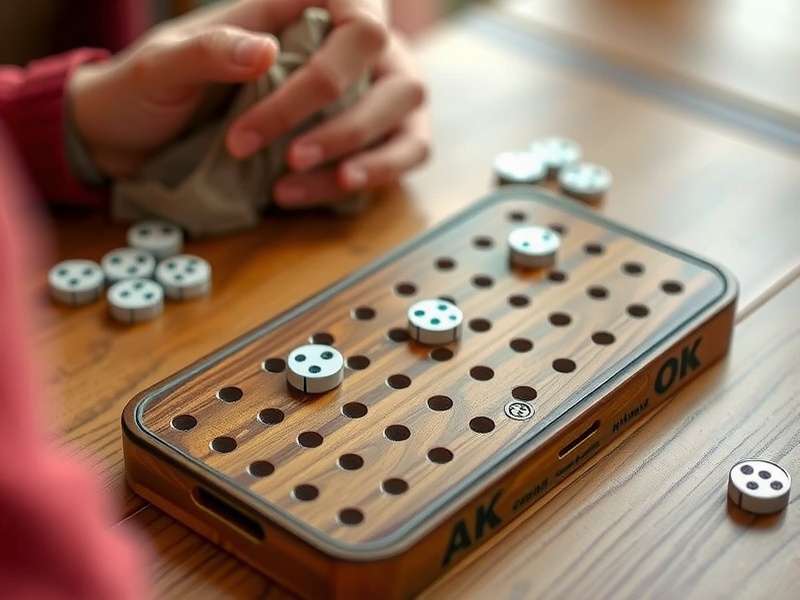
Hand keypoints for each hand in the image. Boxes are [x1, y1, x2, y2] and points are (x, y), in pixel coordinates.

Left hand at [69, 0, 428, 200]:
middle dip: (345, 122)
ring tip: (304, 182)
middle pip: (390, 71)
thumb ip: (209, 50)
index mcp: (295, 10)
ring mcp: (358, 94)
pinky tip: (329, 189)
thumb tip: (263, 51)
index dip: (345, 55)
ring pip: (404, 114)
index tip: (304, 97)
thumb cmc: (143, 92)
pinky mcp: (357, 140)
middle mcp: (339, 50)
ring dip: (366, 154)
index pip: (355, 16)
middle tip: (290, 154)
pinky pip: (396, 155)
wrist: (130, 143)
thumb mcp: (160, 65)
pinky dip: (371, 176)